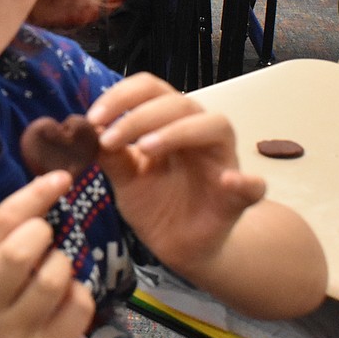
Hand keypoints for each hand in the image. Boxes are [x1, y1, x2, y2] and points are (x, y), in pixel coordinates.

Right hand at [0, 171, 94, 337]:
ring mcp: (15, 334)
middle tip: (44, 239)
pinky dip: (78, 292)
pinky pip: (79, 305)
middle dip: (43, 233)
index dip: (34, 195)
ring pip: (56, 278)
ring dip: (63, 264)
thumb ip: (4, 233)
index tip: (61, 177)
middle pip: (20, 252)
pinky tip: (63, 299)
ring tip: (52, 271)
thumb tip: (52, 182)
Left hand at [85, 74, 265, 276]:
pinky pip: (254, 184)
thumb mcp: (125, 180)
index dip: (121, 96)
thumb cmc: (155, 204)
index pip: (150, 90)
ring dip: (178, 131)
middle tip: (109, 139)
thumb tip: (84, 130)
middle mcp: (199, 132)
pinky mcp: (240, 196)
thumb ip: (111, 155)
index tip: (93, 118)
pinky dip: (245, 181)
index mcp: (169, 122)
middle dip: (139, 115)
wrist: (179, 247)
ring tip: (145, 149)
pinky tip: (228, 181)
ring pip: (215, 125)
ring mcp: (223, 161)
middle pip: (179, 102)